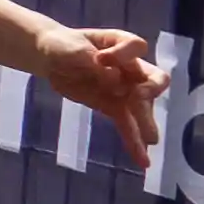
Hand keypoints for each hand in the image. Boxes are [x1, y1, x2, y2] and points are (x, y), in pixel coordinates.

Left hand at [43, 24, 164, 161]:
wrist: (51, 59)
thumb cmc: (65, 45)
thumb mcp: (73, 47)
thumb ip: (92, 60)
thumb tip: (113, 77)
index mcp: (121, 44)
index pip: (136, 47)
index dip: (123, 54)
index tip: (101, 59)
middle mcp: (130, 67)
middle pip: (153, 78)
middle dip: (150, 89)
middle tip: (138, 98)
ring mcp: (124, 89)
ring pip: (141, 107)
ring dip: (145, 123)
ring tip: (150, 140)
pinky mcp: (113, 107)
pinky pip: (127, 125)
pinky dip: (134, 142)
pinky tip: (143, 160)